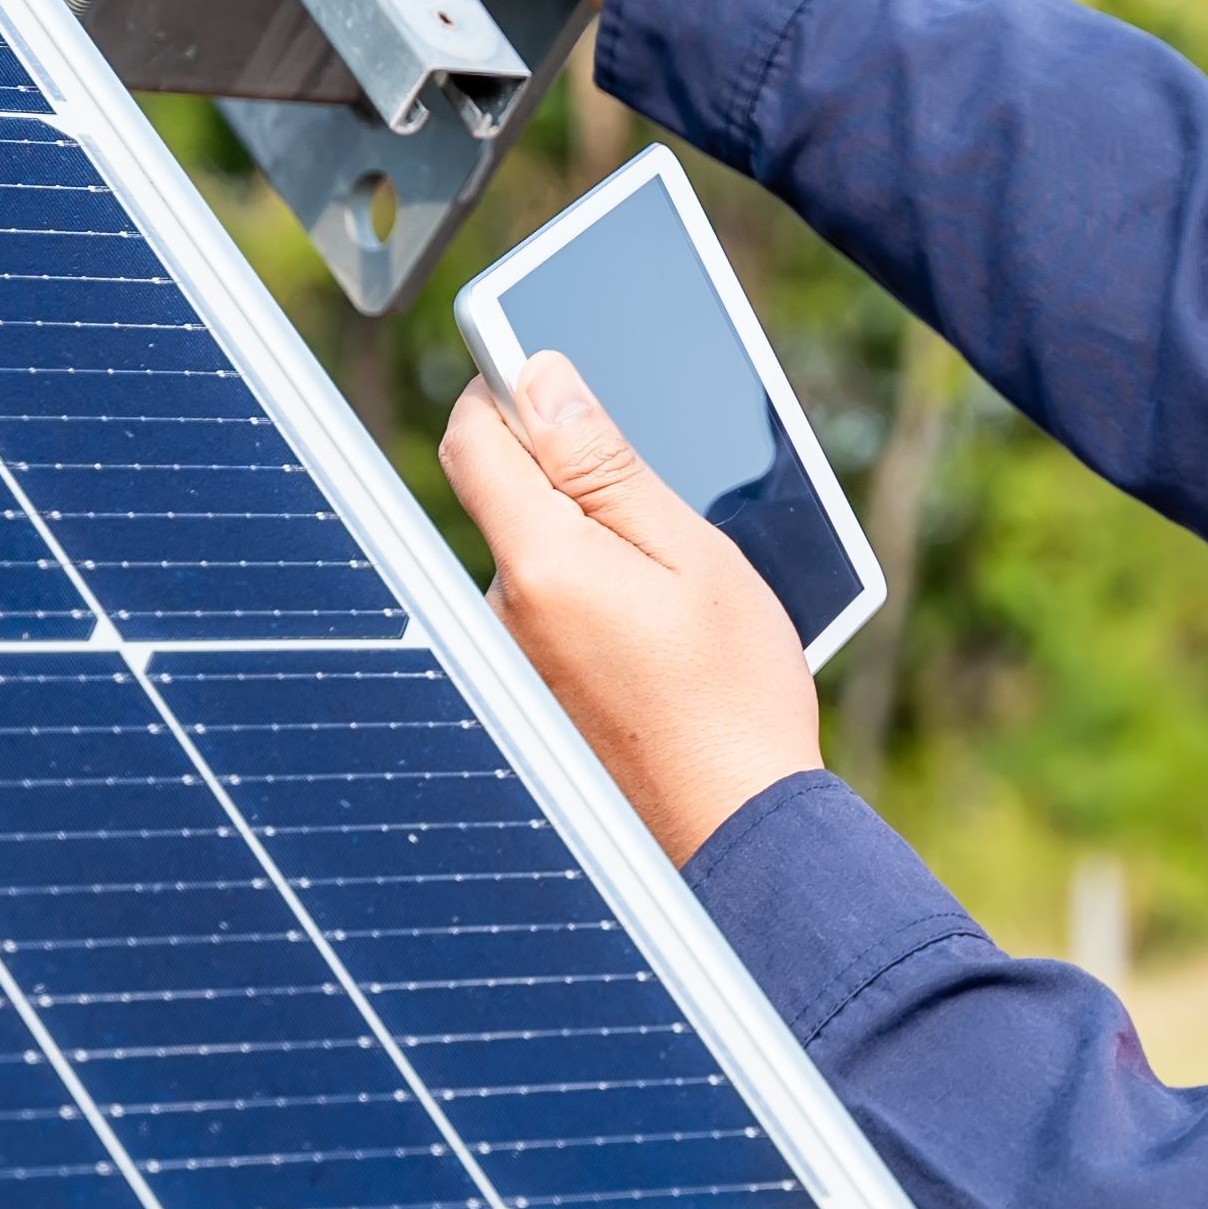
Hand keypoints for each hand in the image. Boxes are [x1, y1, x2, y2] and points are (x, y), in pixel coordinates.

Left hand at [439, 354, 824, 863]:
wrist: (733, 831)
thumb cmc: (730, 695)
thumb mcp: (689, 553)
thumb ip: (605, 464)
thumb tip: (539, 377)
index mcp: (538, 566)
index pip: (474, 435)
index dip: (509, 388)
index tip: (563, 377)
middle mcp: (499, 613)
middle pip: (505, 493)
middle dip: (570, 474)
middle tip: (662, 510)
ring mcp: (507, 660)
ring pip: (533, 554)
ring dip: (591, 546)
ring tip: (676, 598)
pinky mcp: (527, 692)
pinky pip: (548, 610)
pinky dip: (594, 600)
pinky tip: (656, 642)